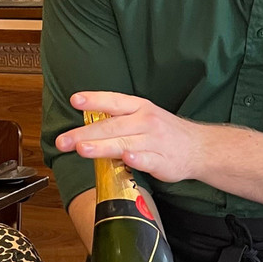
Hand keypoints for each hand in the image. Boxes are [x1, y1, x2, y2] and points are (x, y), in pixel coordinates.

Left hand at [56, 91, 205, 183]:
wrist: (199, 148)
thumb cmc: (165, 132)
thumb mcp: (143, 116)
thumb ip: (117, 119)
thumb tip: (84, 127)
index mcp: (139, 107)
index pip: (113, 101)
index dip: (94, 100)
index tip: (75, 100)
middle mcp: (146, 121)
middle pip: (112, 126)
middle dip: (85, 134)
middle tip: (63, 141)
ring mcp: (155, 141)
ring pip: (125, 143)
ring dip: (102, 146)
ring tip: (82, 149)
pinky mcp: (163, 161)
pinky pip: (148, 160)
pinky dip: (137, 160)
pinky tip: (127, 160)